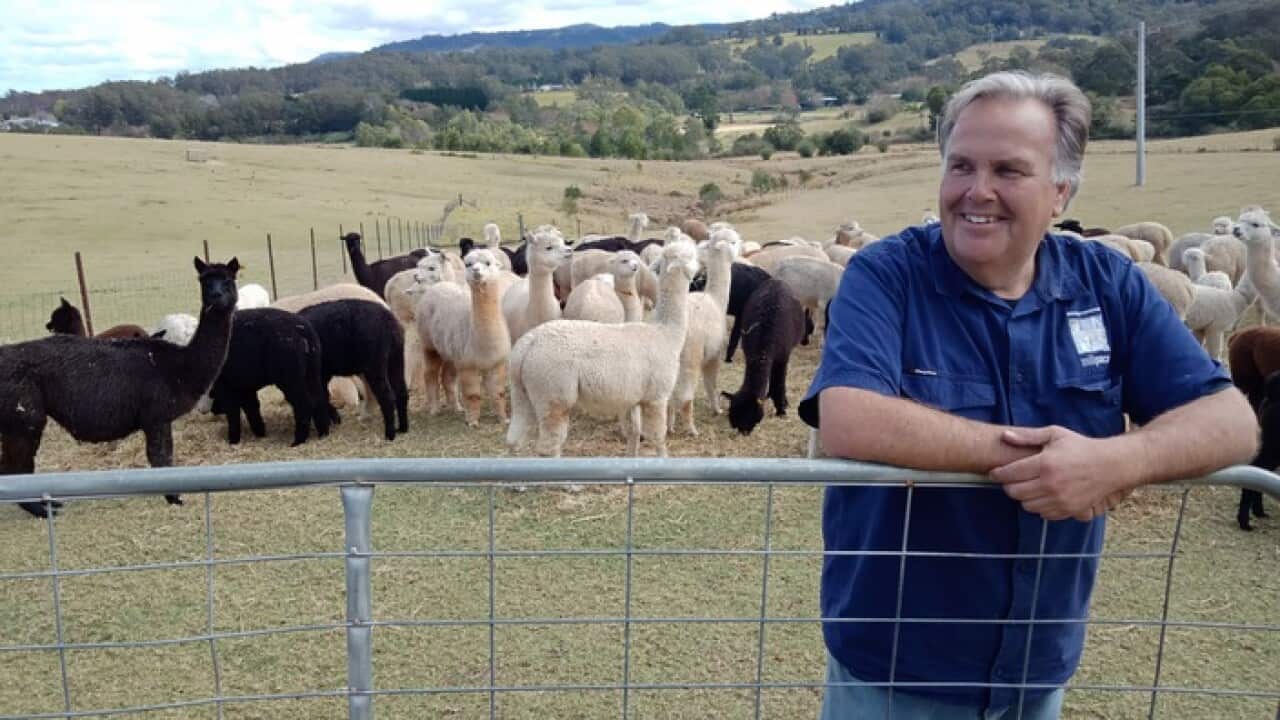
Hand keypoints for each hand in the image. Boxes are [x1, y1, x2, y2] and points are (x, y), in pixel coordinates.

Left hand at [989, 425, 1139, 521]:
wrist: (1110, 465)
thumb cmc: (1081, 447)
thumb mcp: (1055, 435)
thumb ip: (1028, 436)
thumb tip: (1005, 436)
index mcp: (1045, 464)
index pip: (1010, 474)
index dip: (998, 474)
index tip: (994, 472)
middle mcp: (1050, 484)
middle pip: (1014, 492)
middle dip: (1009, 486)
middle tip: (1012, 479)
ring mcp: (1060, 499)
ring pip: (1026, 505)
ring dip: (1023, 497)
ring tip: (1028, 486)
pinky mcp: (1068, 510)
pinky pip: (1042, 514)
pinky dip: (1038, 506)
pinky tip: (1042, 495)